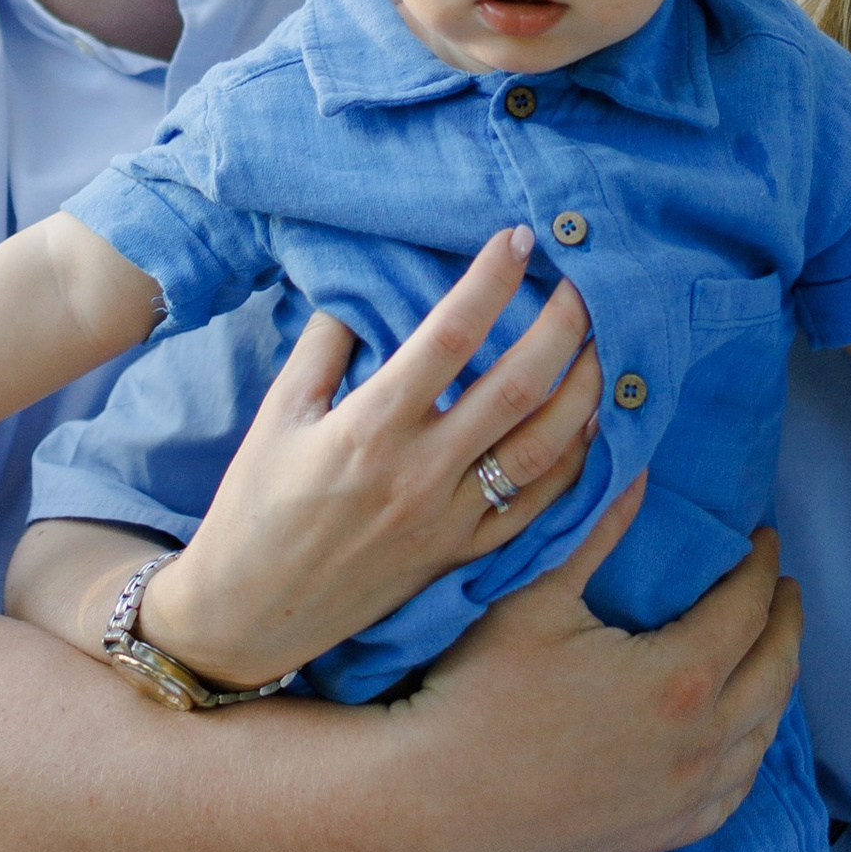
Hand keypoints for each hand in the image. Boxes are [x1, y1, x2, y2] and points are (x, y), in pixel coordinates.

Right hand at [138, 227, 603, 687]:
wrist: (248, 612)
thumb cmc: (255, 506)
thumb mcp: (277, 415)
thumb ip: (324, 347)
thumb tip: (366, 289)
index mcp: (368, 429)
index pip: (448, 337)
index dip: (490, 281)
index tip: (517, 239)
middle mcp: (419, 473)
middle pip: (516, 388)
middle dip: (561, 328)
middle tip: (583, 284)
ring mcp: (449, 519)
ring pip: (544, 448)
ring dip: (583, 391)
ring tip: (602, 346)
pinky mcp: (463, 554)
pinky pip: (538, 506)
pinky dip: (577, 462)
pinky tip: (592, 424)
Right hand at [377, 492, 802, 851]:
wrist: (430, 802)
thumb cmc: (474, 693)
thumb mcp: (535, 597)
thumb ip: (597, 530)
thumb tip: (637, 469)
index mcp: (678, 678)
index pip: (746, 608)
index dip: (758, 566)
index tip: (761, 538)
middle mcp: (699, 745)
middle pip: (774, 671)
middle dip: (784, 620)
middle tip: (780, 586)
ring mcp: (683, 800)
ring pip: (761, 736)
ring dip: (775, 683)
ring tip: (768, 648)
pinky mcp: (660, 837)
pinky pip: (731, 793)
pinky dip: (748, 752)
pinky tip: (740, 734)